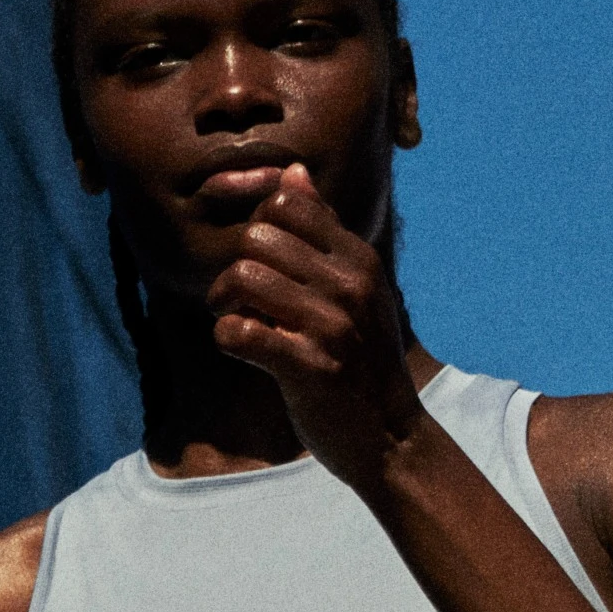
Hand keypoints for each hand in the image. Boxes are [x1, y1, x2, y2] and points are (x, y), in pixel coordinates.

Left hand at [207, 163, 421, 484]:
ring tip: (235, 318)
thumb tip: (293, 173)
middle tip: (236, 298)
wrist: (389, 438)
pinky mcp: (311, 368)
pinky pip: (240, 331)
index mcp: (360, 261)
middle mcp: (351, 287)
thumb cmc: (364, 362)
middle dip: (234, 266)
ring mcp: (333, 327)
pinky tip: (241, 347)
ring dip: (223, 300)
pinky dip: (228, 336)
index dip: (258, 228)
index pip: (287, 204)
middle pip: (258, 237)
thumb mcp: (358, 289)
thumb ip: (324, 232)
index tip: (259, 263)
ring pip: (244, 277)